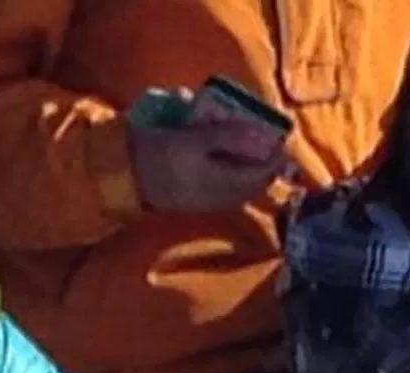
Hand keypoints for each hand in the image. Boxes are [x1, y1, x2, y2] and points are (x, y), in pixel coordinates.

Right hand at [125, 117, 286, 211]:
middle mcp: (221, 197)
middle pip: (256, 182)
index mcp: (223, 184)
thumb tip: (261, 133)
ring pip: (242, 186)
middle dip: (265, 161)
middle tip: (269, 138)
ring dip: (250, 167)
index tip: (282, 135)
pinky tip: (228, 158)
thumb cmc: (159, 154)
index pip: (263, 173)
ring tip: (251, 146)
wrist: (127, 177)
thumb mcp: (194, 139)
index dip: (276, 155)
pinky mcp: (199, 199)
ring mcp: (210, 201)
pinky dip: (234, 172)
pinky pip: (227, 188)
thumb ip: (228, 136)